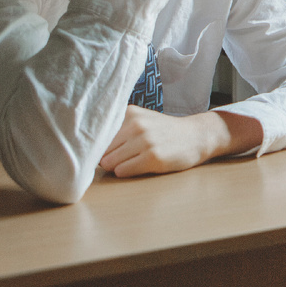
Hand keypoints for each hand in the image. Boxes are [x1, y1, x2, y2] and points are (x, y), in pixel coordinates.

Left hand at [100, 106, 262, 177]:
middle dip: (107, 158)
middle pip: (100, 151)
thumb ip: (117, 128)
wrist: (197, 136)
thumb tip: (88, 149)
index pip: (96, 135)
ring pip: (109, 163)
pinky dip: (127, 172)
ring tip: (134, 161)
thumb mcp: (141, 120)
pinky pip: (122, 172)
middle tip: (124, 157)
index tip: (103, 151)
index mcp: (129, 113)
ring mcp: (145, 141)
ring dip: (117, 166)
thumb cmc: (165, 131)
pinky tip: (141, 166)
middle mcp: (135, 125)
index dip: (99, 146)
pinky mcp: (153, 158)